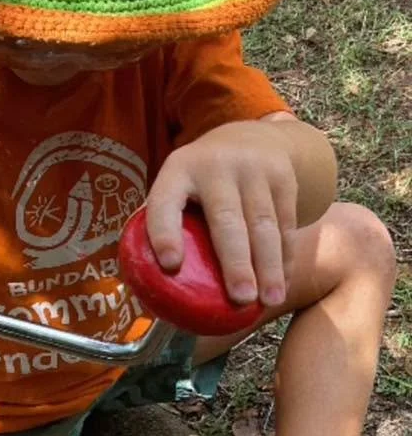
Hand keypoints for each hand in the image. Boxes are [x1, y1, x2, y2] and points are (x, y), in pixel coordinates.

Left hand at [144, 119, 298, 307]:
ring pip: (264, 224)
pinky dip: (285, 258)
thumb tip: (149, 287)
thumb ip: (164, 223)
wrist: (250, 135)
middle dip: (235, 262)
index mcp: (178, 171)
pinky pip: (286, 224)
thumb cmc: (199, 181)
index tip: (170, 265)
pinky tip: (281, 283)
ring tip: (269, 300)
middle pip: (226, 219)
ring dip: (269, 267)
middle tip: (239, 298)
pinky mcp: (283, 178)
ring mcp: (253, 170)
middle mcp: (215, 166)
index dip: (165, 232)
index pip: (165, 202)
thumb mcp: (177, 185)